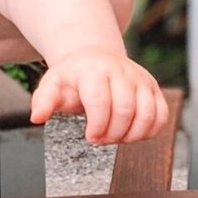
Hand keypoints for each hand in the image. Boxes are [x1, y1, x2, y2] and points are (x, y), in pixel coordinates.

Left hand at [29, 47, 169, 143]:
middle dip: (113, 133)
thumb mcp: (52, 84)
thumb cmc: (72, 77)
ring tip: (115, 137)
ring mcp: (140, 79)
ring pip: (147, 114)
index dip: (97, 126)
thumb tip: (37, 118)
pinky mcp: (153, 87)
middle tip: (101, 139)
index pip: (100, 102)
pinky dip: (149, 131)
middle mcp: (121, 71)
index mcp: (93, 70)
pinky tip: (132, 133)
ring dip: (132, 135)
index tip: (90, 136)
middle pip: (125, 111)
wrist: (93, 58)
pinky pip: (161, 115)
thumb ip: (43, 100)